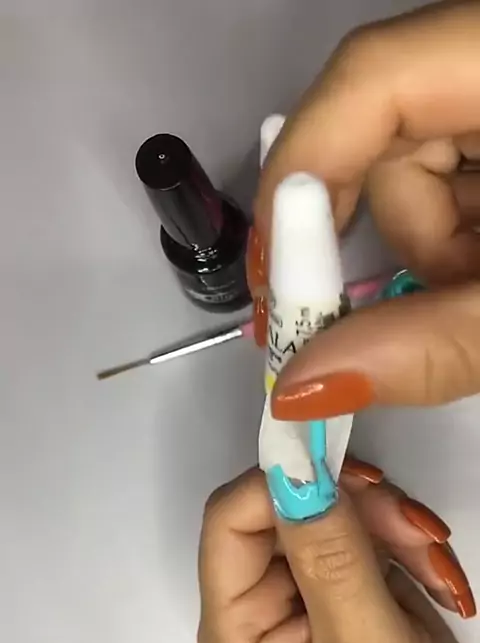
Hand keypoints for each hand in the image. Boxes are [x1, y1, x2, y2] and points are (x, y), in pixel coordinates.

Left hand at [198, 468, 479, 642]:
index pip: (230, 519)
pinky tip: (433, 575)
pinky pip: (364, 524)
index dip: (279, 483)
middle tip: (413, 528)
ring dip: (390, 522)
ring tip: (433, 560)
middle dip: (355, 505)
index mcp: (237, 622)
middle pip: (285, 503)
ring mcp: (302, 583)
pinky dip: (403, 537)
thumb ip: (331, 558)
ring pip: (331, 505)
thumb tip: (296, 473)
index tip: (346, 472)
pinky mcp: (343, 576)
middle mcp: (258, 596)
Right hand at [250, 0, 479, 416]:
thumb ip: (434, 345)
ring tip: (471, 300)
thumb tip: (305, 386)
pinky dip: (453, 241)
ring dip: (428, 251)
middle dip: (386, 241)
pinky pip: (450, 176)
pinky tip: (478, 277)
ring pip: (417, 166)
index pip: (371, 81)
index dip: (303, 172)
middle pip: (386, 133)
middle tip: (379, 324)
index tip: (278, 272)